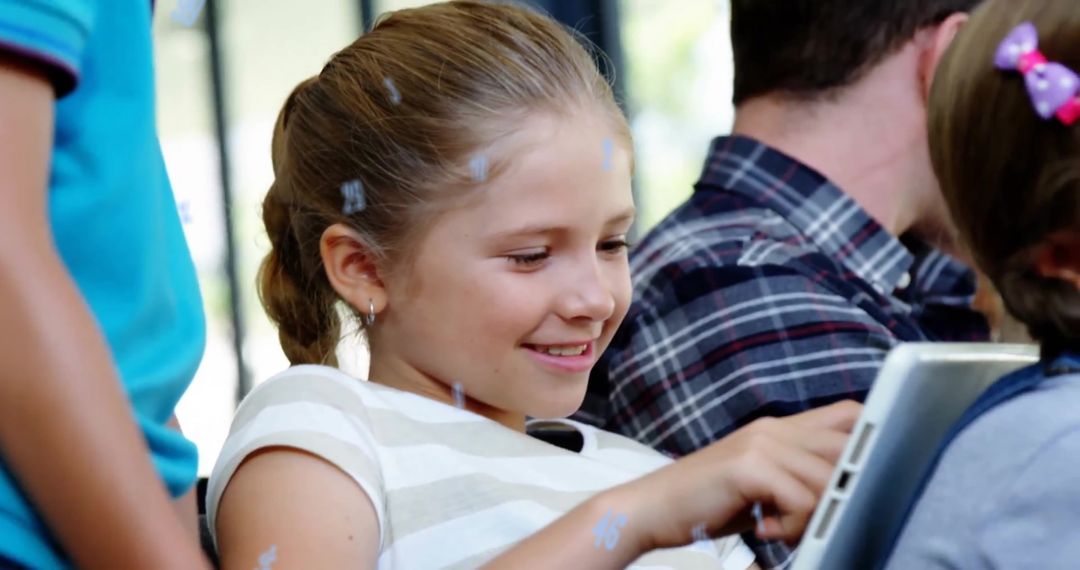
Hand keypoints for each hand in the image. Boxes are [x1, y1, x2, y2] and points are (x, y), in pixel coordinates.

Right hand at [614, 400, 860, 549]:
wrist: (651, 507)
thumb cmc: (706, 503)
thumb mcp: (759, 483)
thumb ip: (795, 476)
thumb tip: (844, 492)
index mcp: (779, 427)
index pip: (847, 413)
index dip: (873, 436)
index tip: (875, 474)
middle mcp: (773, 428)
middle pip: (848, 445)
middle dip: (849, 488)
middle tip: (824, 517)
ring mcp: (761, 444)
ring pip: (828, 479)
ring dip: (817, 516)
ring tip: (785, 530)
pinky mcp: (749, 467)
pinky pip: (802, 499)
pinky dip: (793, 526)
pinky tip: (765, 531)